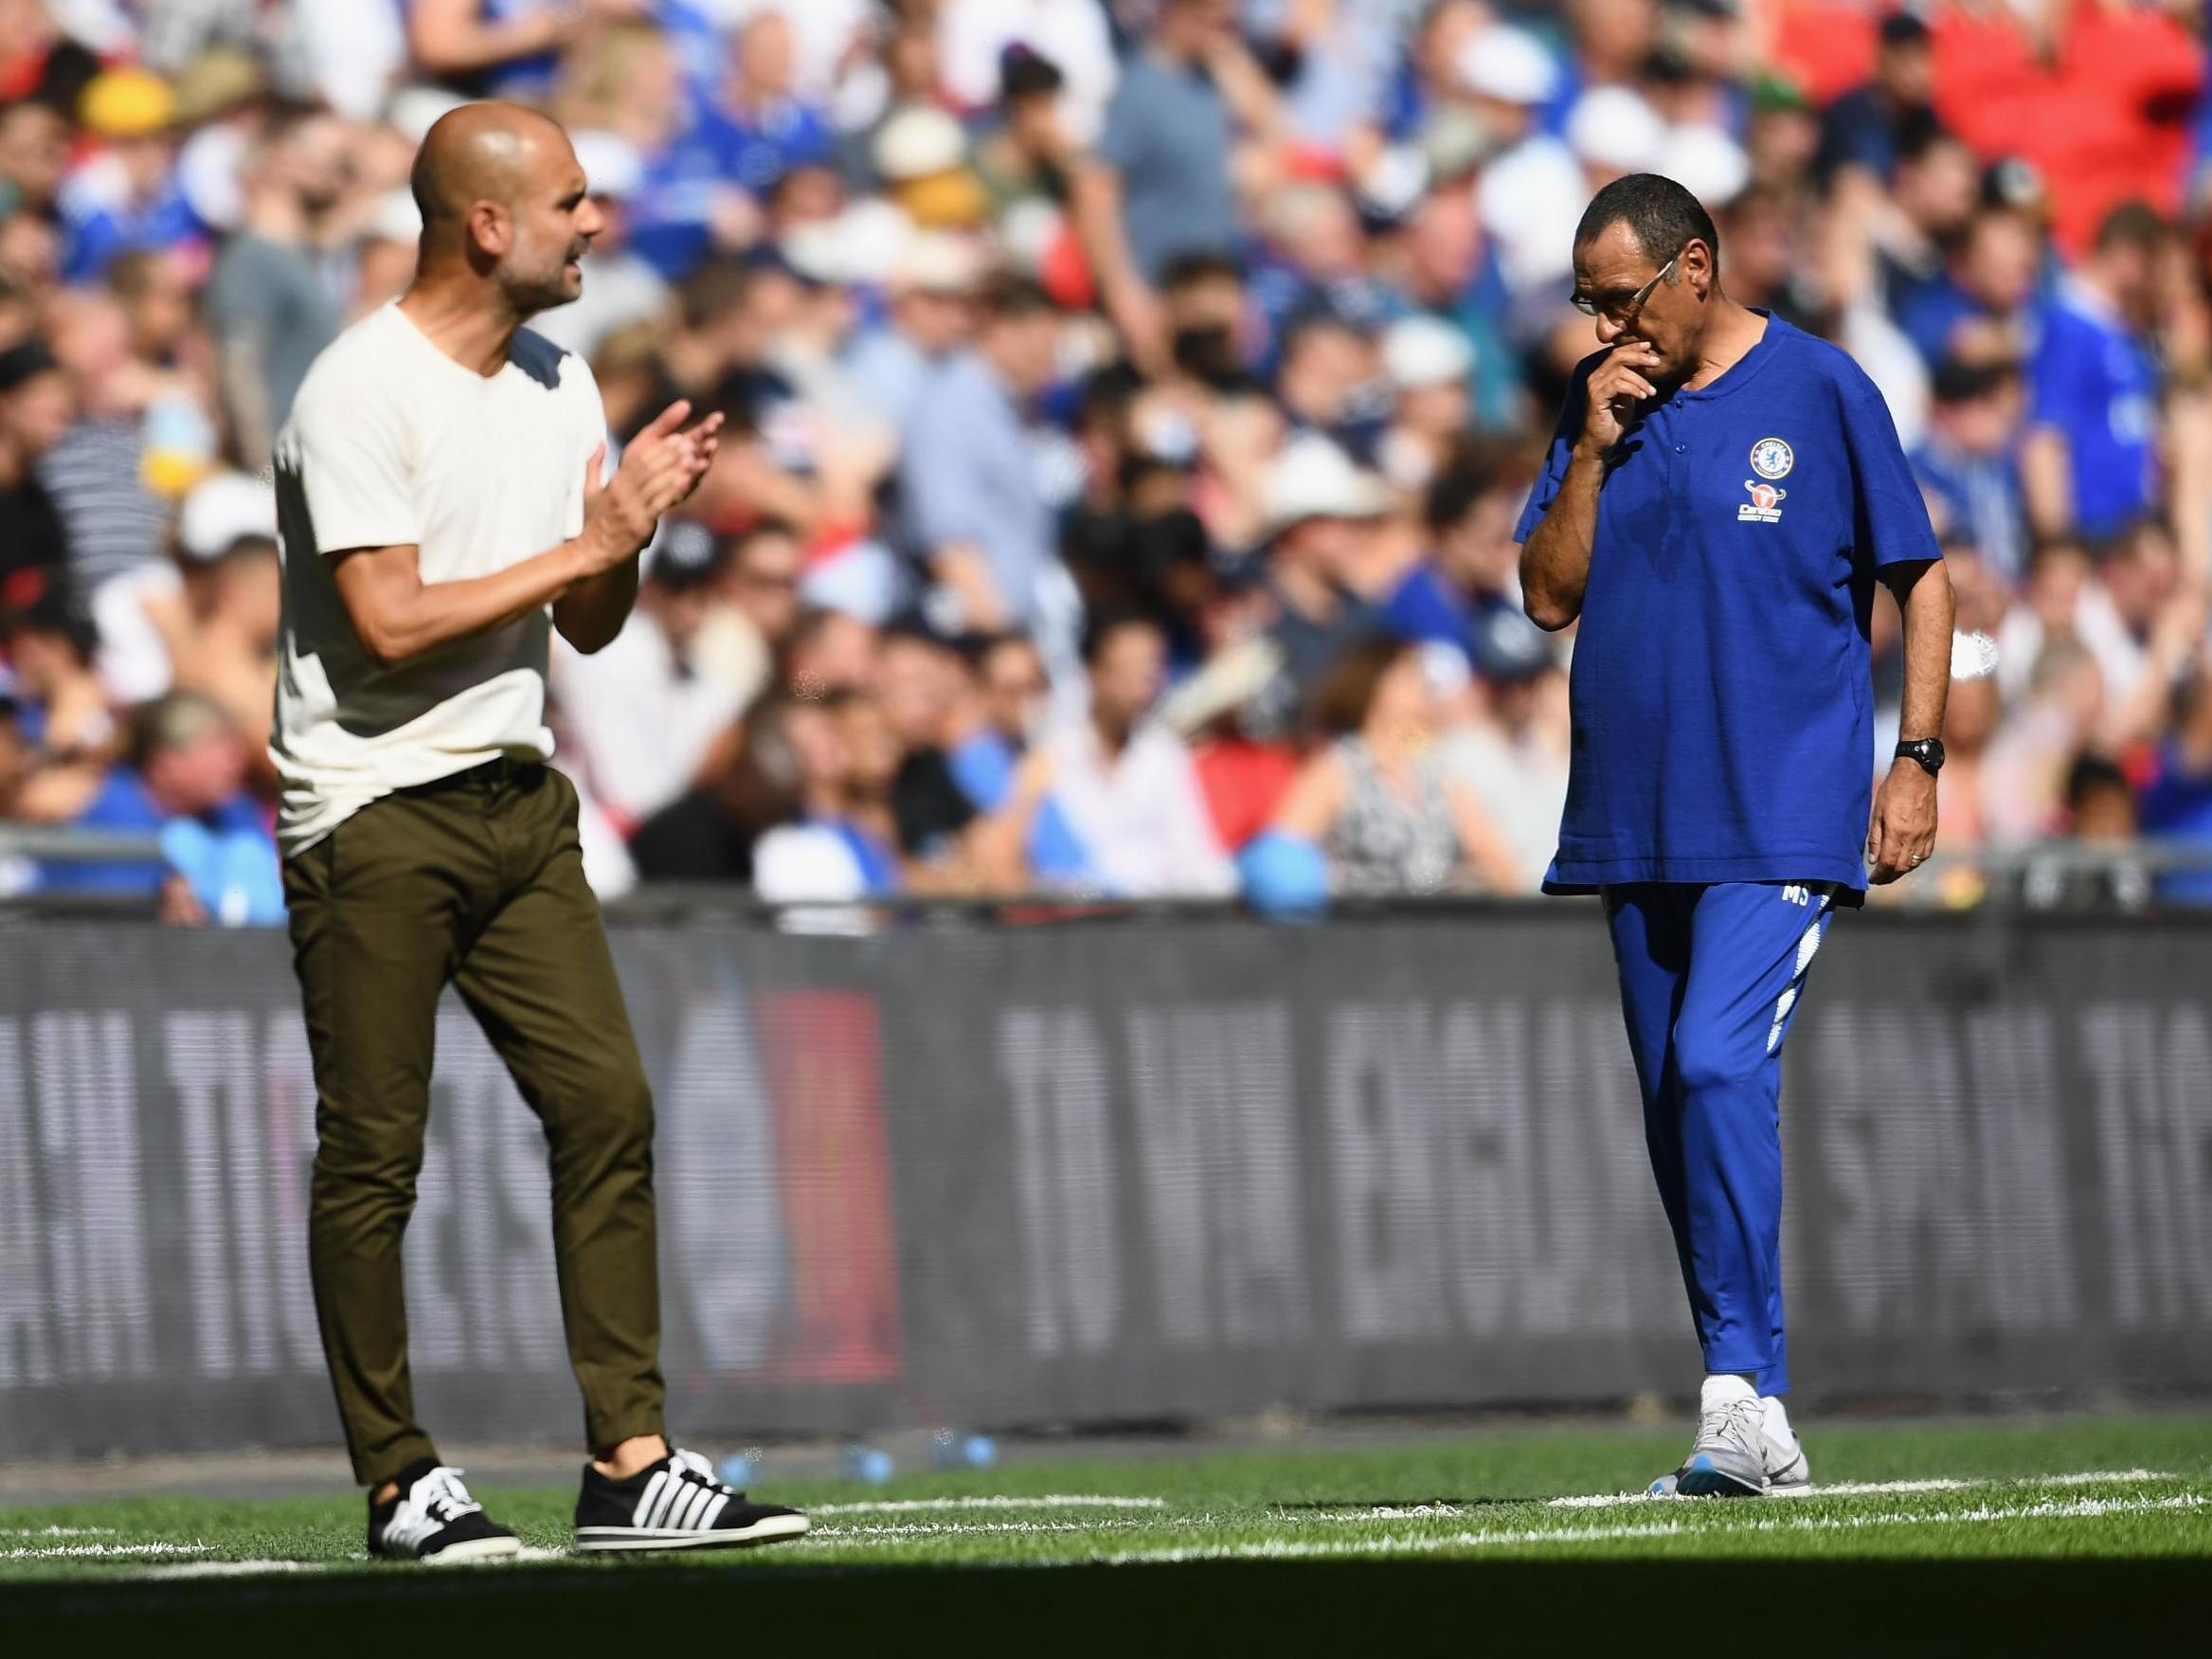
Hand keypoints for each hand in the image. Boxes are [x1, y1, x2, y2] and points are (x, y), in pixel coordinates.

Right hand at [580, 401, 723, 570]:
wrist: (592, 553)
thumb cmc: (594, 522)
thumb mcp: (588, 491)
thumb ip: (593, 464)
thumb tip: (599, 440)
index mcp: (614, 484)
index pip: (637, 459)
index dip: (658, 448)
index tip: (676, 437)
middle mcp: (622, 493)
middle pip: (649, 467)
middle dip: (671, 454)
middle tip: (691, 443)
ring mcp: (631, 509)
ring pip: (656, 483)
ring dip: (678, 469)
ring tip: (696, 459)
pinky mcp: (640, 525)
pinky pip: (659, 504)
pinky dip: (673, 491)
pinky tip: (687, 482)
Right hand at [1578, 341, 1661, 454]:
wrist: (1600, 443)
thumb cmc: (1614, 421)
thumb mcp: (1627, 397)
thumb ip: (1632, 382)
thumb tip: (1646, 367)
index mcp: (1601, 375)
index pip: (1617, 353)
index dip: (1633, 347)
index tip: (1650, 346)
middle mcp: (1595, 378)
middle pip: (1618, 356)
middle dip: (1640, 357)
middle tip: (1656, 362)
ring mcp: (1594, 387)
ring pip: (1620, 371)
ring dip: (1641, 380)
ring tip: (1652, 392)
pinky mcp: (1596, 398)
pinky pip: (1618, 385)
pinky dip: (1633, 389)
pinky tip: (1642, 397)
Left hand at [1867, 760, 1938, 883]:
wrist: (1917, 774)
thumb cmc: (1893, 790)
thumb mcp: (1876, 812)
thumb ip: (1875, 838)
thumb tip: (1873, 860)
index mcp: (1897, 831)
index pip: (1888, 863)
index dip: (1880, 875)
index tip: (1872, 879)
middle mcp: (1913, 836)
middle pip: (1902, 867)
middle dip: (1889, 877)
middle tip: (1880, 879)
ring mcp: (1926, 834)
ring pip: (1915, 863)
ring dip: (1902, 871)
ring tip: (1891, 872)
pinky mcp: (1933, 831)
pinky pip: (1926, 854)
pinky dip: (1915, 862)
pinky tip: (1907, 861)